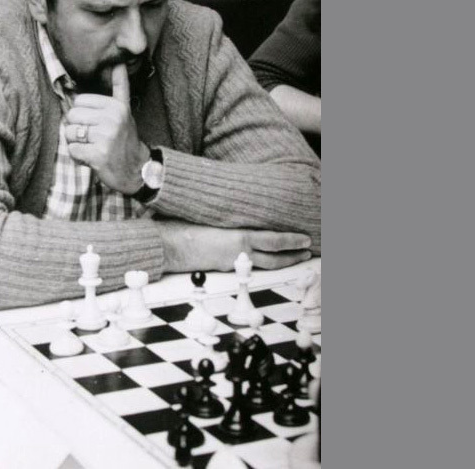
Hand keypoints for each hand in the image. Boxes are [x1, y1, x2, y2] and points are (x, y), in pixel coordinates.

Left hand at [65, 64, 147, 193]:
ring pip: (70, 133)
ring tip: (91, 148)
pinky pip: (73, 150)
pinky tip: (90, 159)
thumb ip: (120, 87)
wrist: (137, 170)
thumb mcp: (125, 111)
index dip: (81, 115)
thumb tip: (119, 63)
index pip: (79, 101)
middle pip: (72, 116)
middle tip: (91, 138)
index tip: (94, 124)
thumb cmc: (126, 139)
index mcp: (116, 106)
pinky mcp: (99, 155)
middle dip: (76, 129)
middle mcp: (112, 119)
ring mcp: (106, 137)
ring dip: (76, 144)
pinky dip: (78, 157)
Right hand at [156, 220, 312, 271]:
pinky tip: (268, 261)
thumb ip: (228, 214)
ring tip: (299, 259)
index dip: (292, 240)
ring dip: (284, 262)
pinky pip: (250, 267)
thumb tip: (241, 207)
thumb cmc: (182, 226)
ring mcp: (231, 262)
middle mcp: (238, 251)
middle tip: (309, 252)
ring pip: (265, 266)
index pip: (273, 239)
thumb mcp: (209, 213)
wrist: (165, 246)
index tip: (306, 238)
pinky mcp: (223, 268)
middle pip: (275, 257)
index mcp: (237, 235)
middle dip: (294, 255)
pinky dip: (265, 264)